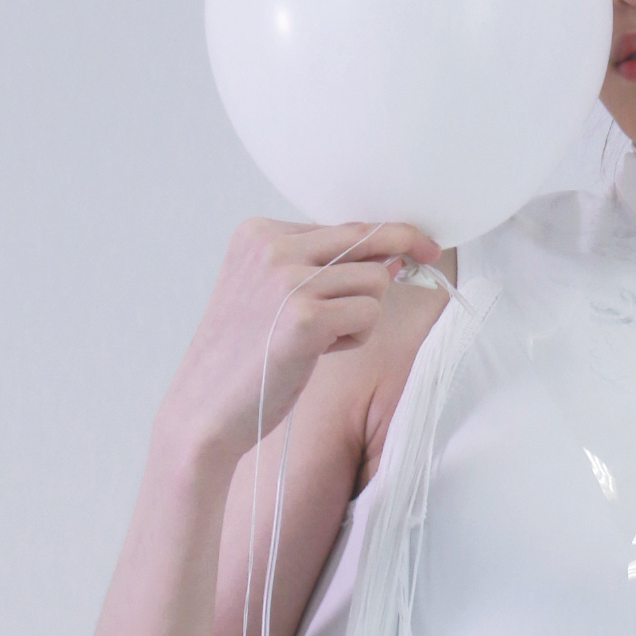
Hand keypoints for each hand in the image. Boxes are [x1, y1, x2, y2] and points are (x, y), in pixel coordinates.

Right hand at [155, 215, 443, 469]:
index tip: (420, 242)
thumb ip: (321, 269)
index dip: (383, 239)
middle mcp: (271, 247)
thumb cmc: (245, 355)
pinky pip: (369, 314)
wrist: (204, 407)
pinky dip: (356, 337)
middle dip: (402, 250)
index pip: (342, 227)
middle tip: (431, 254)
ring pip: (374, 280)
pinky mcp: (305, 317)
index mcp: (258, 233)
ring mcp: (287, 280)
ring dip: (361, 316)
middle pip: (366, 240)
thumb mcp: (271, 294)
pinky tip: (321, 352)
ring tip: (321, 340)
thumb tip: (392, 256)